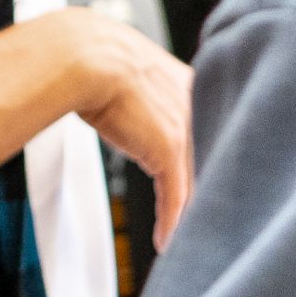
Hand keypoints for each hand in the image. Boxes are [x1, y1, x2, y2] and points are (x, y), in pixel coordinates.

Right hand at [59, 7, 194, 246]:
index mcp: (193, 86)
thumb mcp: (133, 78)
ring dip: (188, 215)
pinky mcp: (169, 148)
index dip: (206, 163)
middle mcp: (197, 107)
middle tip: (204, 223)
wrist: (85, 55)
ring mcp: (185, 129)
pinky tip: (166, 241)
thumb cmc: (96, 60)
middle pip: (210, 160)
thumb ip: (146, 98)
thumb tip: (129, 109)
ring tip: (186, 239)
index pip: (210, 134)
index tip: (203, 187)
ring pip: (197, 183)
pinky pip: (175, 197)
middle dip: (207, 194)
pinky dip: (170, 223)